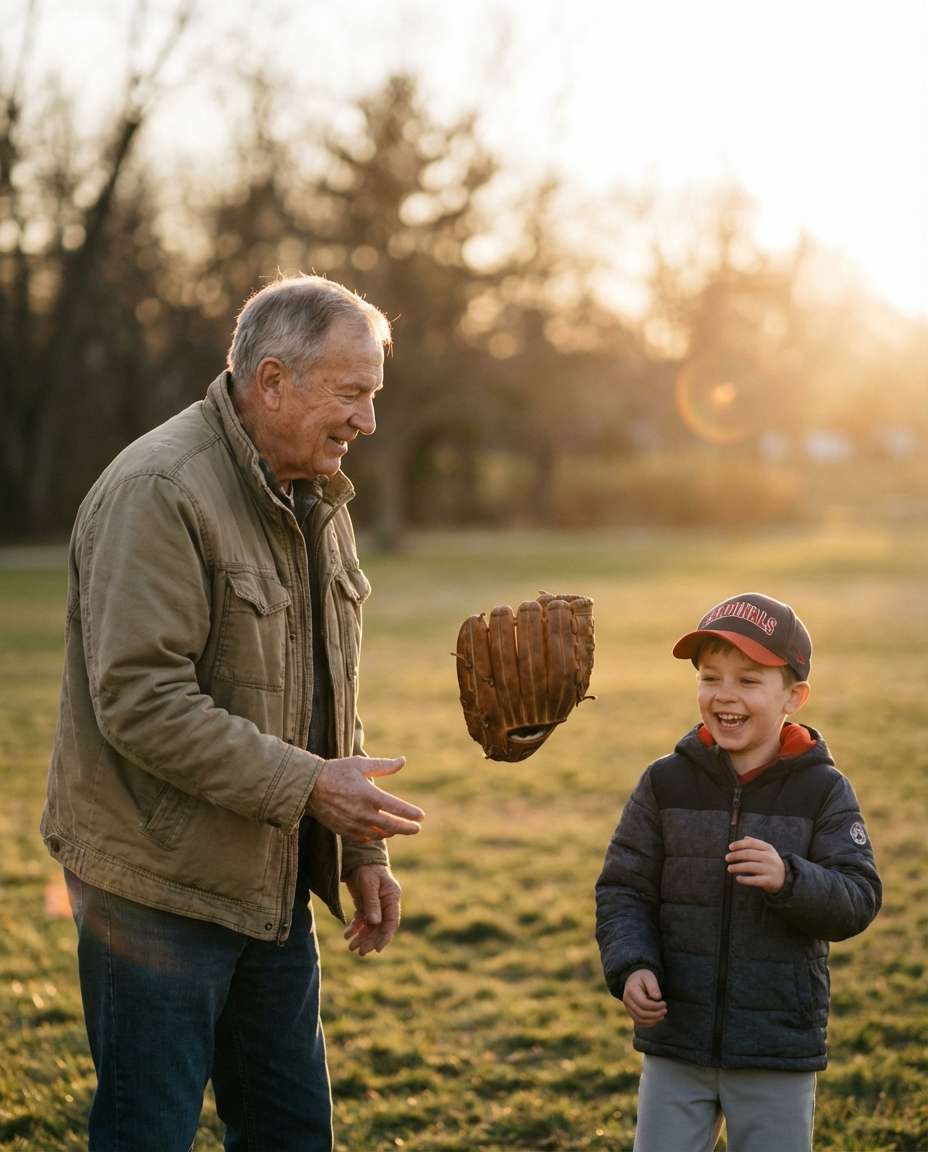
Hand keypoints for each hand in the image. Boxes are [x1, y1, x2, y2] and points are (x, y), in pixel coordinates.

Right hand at [305, 755, 423, 840]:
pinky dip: (375, 836)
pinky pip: (364, 838)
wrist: (308, 788)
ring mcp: (353, 824)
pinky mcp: (344, 830)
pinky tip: (380, 832)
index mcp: (368, 794)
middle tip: (417, 828)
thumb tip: (403, 761)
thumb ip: (383, 766)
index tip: (421, 816)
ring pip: (379, 834)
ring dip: (391, 832)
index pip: (396, 807)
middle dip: (407, 828)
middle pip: (391, 826)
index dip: (410, 813)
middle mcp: (362, 812)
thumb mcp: (360, 764)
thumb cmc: (336, 771)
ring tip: (399, 828)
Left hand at [344, 864, 400, 955]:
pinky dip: (355, 928)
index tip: (378, 949)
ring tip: (351, 947)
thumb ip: (372, 903)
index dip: (386, 936)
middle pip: (380, 927)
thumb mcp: (369, 884)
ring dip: (362, 937)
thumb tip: (375, 923)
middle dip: (371, 940)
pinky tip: (347, 935)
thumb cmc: (367, 868)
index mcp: (392, 897)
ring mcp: (376, 905)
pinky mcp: (365, 905)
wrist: (358, 859)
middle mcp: (386, 903)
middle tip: (360, 952)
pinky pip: (362, 920)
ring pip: (371, 926)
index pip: (392, 921)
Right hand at [622, 969, 666, 1027]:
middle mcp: (627, 1000)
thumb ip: (653, 986)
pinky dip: (648, 1023)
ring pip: (640, 1020)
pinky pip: (639, 1022)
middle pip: (641, 1014)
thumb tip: (657, 997)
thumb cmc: (643, 977)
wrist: (634, 979)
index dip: (655, 1006)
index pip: (643, 1004)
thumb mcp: (649, 977)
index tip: (664, 1003)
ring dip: (653, 1020)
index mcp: (631, 990)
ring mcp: (628, 1007)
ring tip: (662, 1015)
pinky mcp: (631, 1012)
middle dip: (655, 1014)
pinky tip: (656, 1018)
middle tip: (665, 1010)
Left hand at [725, 836, 785, 892]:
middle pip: (749, 854)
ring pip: (750, 866)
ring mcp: (770, 869)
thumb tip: (744, 838)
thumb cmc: (770, 862)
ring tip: (729, 868)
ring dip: (737, 867)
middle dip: (736, 855)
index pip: (752, 843)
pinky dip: (745, 879)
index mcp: (768, 848)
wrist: (784, 878)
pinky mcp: (769, 881)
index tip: (730, 847)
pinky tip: (738, 878)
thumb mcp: (767, 851)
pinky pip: (754, 880)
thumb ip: (756, 844)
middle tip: (727, 858)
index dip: (739, 844)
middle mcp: (770, 858)